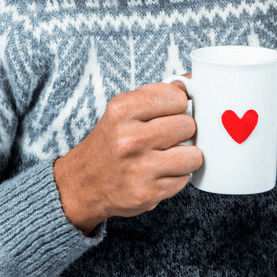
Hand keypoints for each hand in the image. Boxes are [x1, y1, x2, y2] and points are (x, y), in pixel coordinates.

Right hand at [53, 82, 201, 233]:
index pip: (178, 97)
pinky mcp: (148, 193)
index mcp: (122, 110)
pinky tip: (159, 173)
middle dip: (182, 131)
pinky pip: (185, 179)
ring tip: (167, 156)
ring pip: (194, 155)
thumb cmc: (109, 143)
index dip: (178, 106)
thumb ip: (157, 94)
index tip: (168, 113)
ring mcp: (140, 168)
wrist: (82, 185)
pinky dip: (177, 177)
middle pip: (188, 125)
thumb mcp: (123, 110)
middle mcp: (130, 139)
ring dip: (184, 156)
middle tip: (166, 138)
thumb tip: (192, 83)